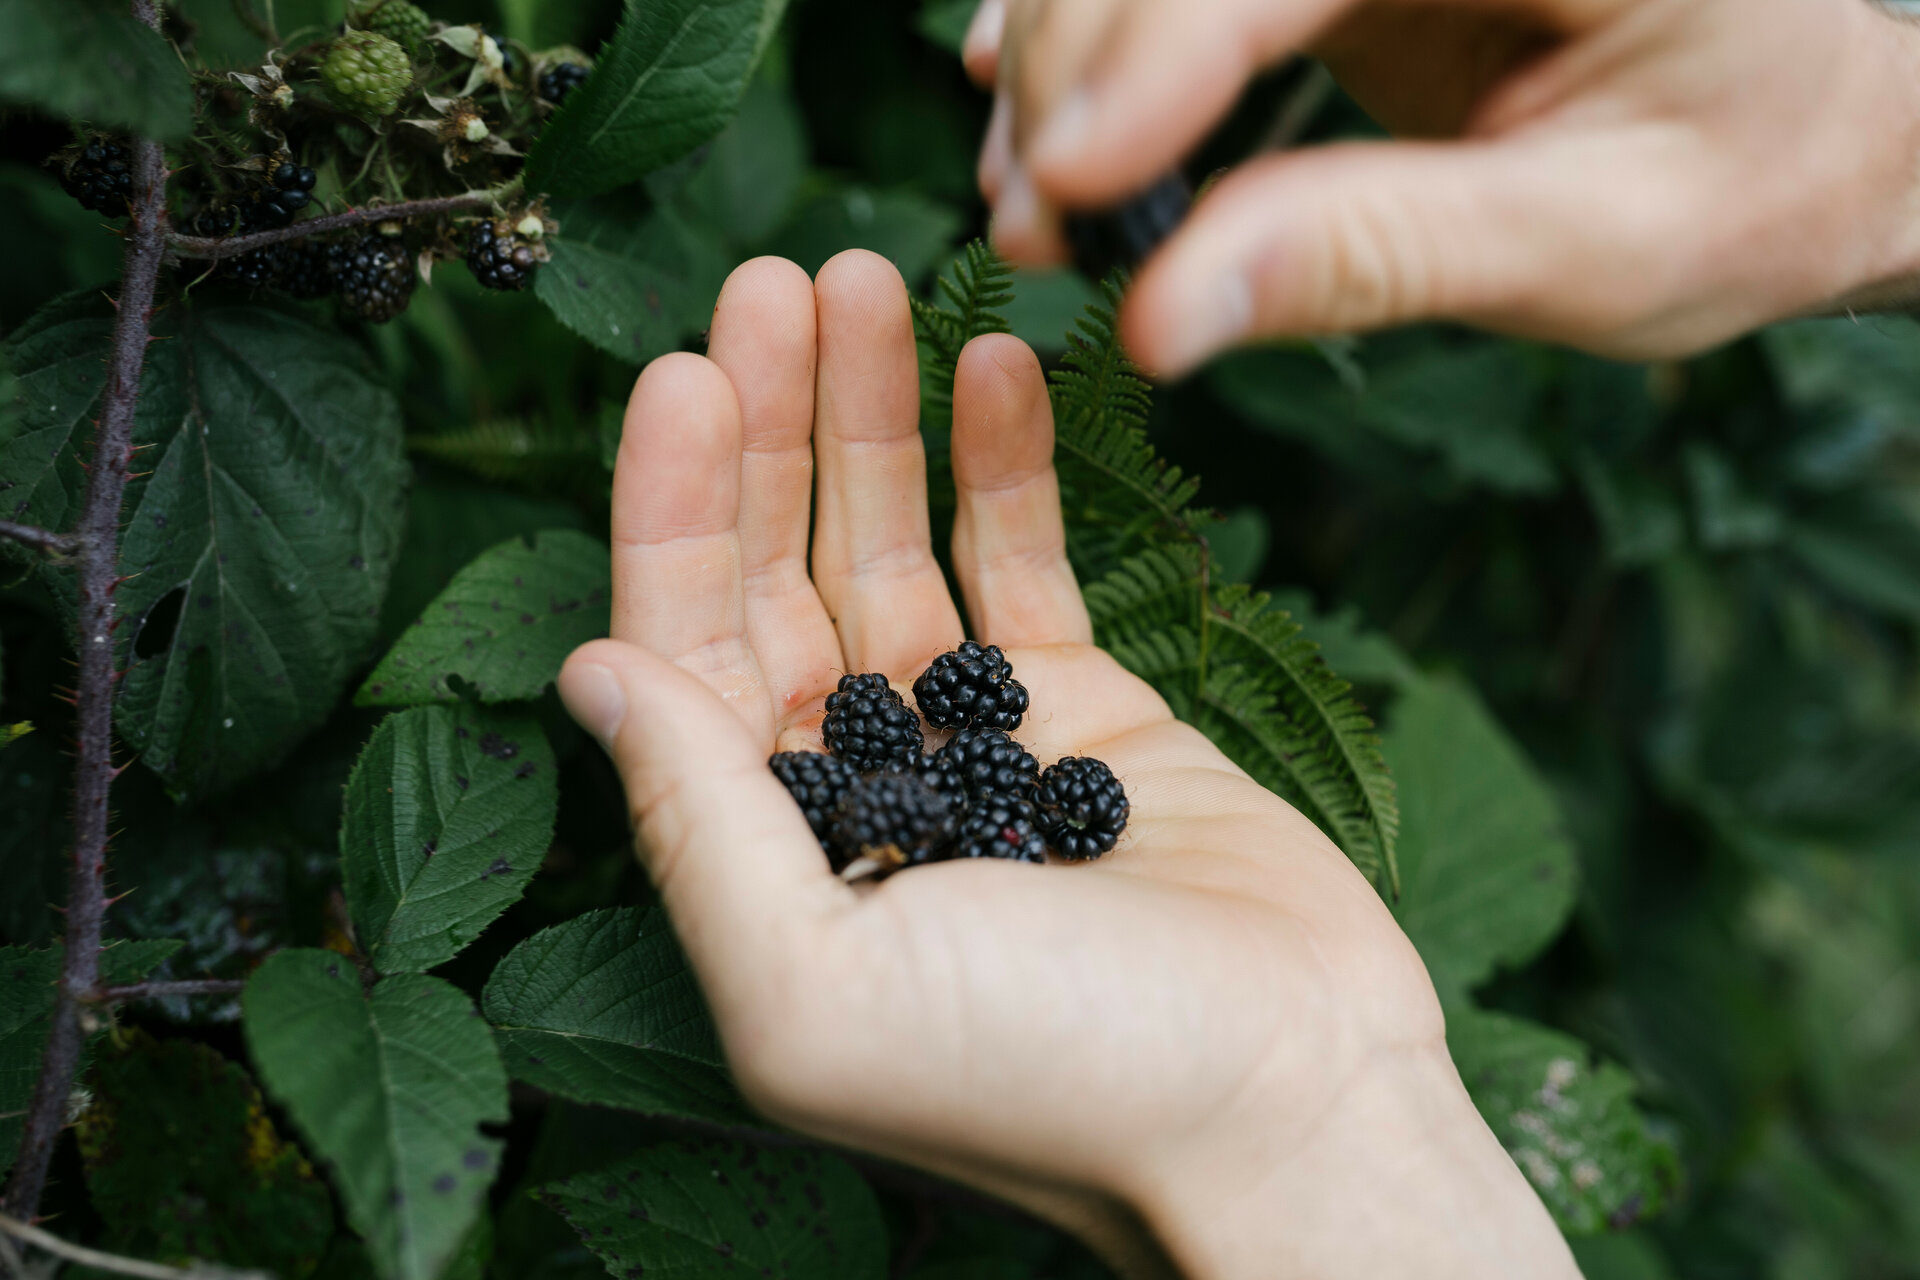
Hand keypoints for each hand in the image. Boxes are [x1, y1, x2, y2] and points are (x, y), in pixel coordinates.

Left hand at [558, 250, 1576, 1278]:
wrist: (1290, 1104)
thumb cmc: (1054, 1087)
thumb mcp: (817, 986)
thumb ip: (691, 827)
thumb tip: (591, 670)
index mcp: (762, 856)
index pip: (679, 643)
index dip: (669, 506)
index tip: (682, 373)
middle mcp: (850, 787)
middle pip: (776, 570)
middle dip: (767, 425)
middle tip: (775, 283)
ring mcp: (969, 740)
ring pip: (892, 546)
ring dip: (872, 416)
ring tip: (866, 283)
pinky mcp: (1084, 713)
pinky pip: (1021, 563)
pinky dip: (1003, 466)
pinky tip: (989, 364)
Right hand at [968, 0, 1919, 373]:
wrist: (1795, 142)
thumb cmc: (1735, 190)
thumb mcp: (1588, 246)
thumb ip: (1377, 253)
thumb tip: (1157, 313)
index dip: (1155, 60)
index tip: (1064, 193)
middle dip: (1082, 67)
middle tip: (1037, 227)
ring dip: (1066, 58)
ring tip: (1034, 203)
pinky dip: (1099, 39)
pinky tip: (1042, 106)